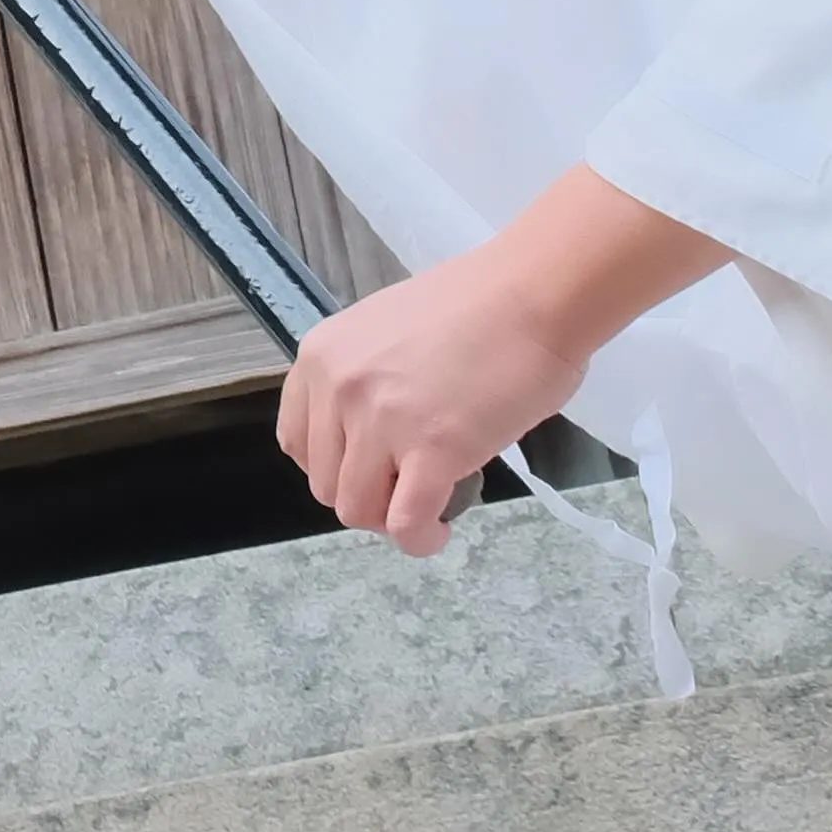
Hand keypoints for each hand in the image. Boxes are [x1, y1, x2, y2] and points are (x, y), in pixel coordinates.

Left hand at [279, 169, 721, 557]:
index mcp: (322, 356)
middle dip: (366, 495)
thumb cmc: (479, 304)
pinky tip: (439, 531)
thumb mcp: (388, 330)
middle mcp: (339, 389)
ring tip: (426, 507)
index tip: (367, 469)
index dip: (334, 466)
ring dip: (390, 519)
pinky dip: (420, 539)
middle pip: (326, 483)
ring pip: (358, 510)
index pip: (298, 441)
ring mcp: (382, 422)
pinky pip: (406, 523)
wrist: (533, 293)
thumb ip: (365, 378)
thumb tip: (370, 433)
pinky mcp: (432, 451)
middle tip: (407, 487)